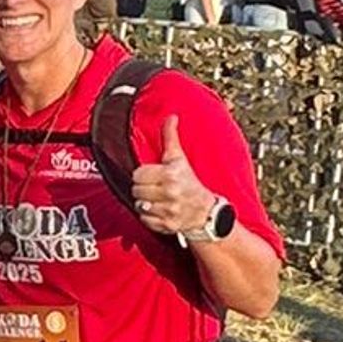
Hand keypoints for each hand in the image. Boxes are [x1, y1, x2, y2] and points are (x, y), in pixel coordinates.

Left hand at [131, 113, 215, 238]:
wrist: (206, 212)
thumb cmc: (190, 183)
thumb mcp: (179, 159)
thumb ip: (170, 138)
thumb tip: (170, 116)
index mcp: (171, 175)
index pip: (137, 174)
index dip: (143, 175)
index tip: (154, 176)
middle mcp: (170, 193)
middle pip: (136, 190)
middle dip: (143, 188)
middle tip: (155, 188)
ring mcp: (169, 211)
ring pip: (138, 205)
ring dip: (145, 202)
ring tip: (157, 199)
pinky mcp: (166, 225)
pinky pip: (144, 219)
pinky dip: (149, 216)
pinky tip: (159, 211)